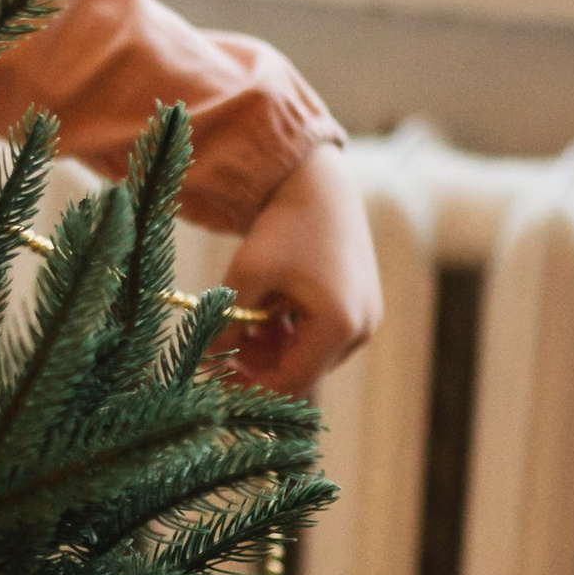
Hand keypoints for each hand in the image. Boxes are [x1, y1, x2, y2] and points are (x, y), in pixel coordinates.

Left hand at [217, 140, 380, 396]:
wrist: (319, 185)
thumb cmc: (282, 227)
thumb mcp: (245, 276)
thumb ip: (226, 325)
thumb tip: (206, 361)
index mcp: (339, 324)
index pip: (290, 381)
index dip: (249, 389)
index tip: (215, 382)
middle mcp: (362, 329)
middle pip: (303, 372)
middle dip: (260, 367)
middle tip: (223, 351)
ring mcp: (367, 320)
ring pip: (311, 358)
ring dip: (274, 350)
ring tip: (243, 323)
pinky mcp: (363, 309)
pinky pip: (323, 339)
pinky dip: (292, 335)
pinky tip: (267, 314)